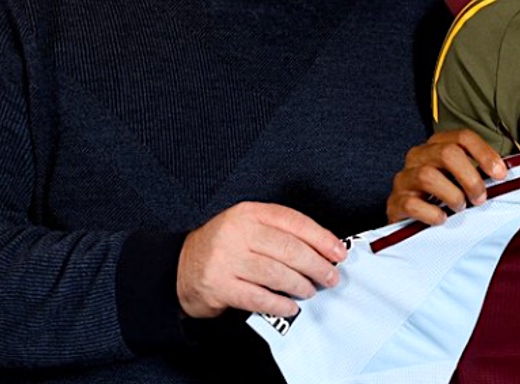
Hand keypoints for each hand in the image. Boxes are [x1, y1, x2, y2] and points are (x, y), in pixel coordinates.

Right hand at [177, 202, 346, 318]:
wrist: (181, 266)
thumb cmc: (225, 246)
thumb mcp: (249, 226)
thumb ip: (281, 232)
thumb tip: (324, 249)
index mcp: (250, 213)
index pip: (295, 223)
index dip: (322, 239)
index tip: (339, 252)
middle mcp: (237, 233)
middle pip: (289, 249)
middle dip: (316, 265)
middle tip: (331, 276)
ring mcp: (226, 260)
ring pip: (276, 274)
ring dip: (300, 285)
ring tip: (310, 290)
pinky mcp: (218, 286)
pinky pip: (257, 297)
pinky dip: (278, 304)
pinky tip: (290, 306)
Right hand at [386, 129, 507, 224]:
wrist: (410, 220)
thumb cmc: (443, 196)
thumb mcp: (463, 179)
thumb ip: (482, 173)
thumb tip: (507, 173)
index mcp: (437, 145)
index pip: (462, 137)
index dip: (484, 153)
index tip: (500, 174)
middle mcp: (418, 156)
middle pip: (448, 153)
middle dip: (470, 177)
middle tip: (480, 198)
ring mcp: (404, 178)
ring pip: (428, 176)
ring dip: (452, 195)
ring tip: (459, 207)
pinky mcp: (395, 202)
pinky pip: (412, 204)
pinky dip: (432, 213)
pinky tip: (441, 219)